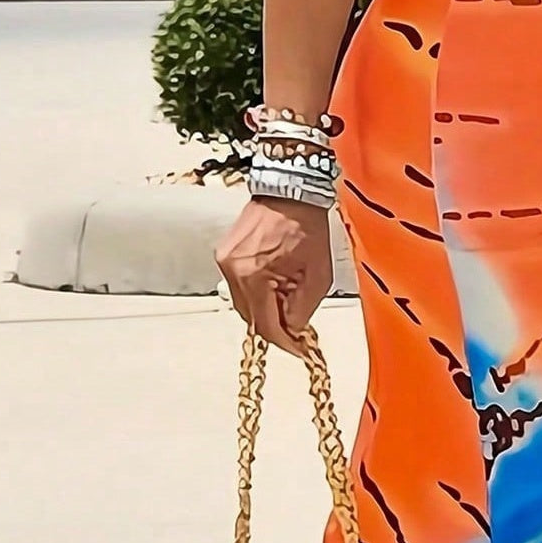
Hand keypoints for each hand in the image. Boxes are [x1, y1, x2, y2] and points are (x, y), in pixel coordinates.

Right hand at [216, 198, 333, 353]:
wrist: (291, 192)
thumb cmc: (308, 228)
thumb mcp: (317, 274)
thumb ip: (303, 308)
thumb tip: (293, 330)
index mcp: (253, 277)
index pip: (265, 325)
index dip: (283, 342)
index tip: (299, 350)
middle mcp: (232, 271)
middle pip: (250, 317)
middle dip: (274, 325)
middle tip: (296, 329)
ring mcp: (224, 261)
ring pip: (243, 303)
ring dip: (265, 308)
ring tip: (289, 301)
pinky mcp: (224, 253)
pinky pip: (239, 285)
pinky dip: (257, 292)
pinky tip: (276, 285)